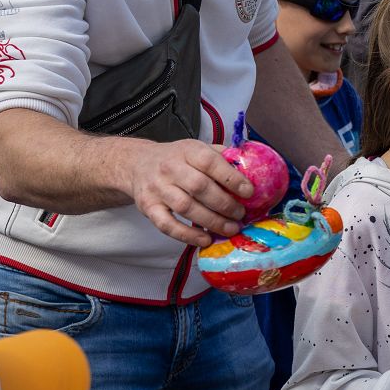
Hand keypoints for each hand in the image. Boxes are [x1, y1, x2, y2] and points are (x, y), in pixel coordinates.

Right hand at [126, 139, 252, 246]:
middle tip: (240, 215)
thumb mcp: (197, 149)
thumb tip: (251, 170)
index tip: (249, 192)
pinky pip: (168, 225)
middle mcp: (170, 168)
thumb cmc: (176, 159)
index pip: (210, 162)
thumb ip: (222, 158)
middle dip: (225, 204)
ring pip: (186, 207)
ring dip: (212, 221)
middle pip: (199, 187)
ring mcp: (157, 189)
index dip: (231, 178)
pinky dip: (187, 235)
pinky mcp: (148, 208)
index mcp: (187, 151)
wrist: (138, 164)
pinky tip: (205, 239)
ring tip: (230, 229)